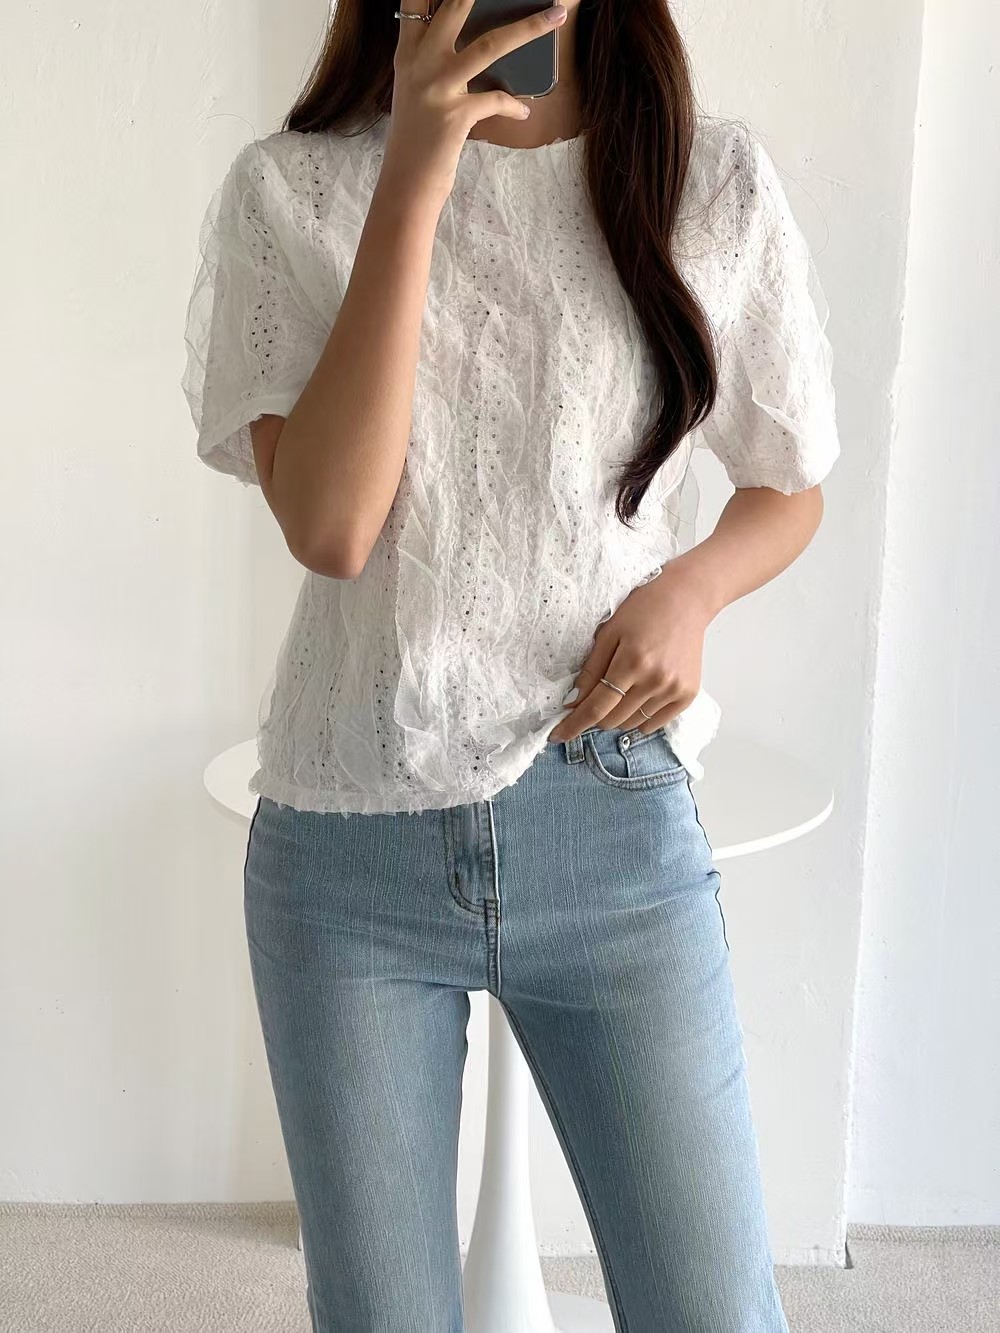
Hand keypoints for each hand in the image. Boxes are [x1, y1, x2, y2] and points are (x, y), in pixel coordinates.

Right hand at [381, 0, 567, 207]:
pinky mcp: (455, 116)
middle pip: (456, 6)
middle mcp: (420, 63)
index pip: (416, 2)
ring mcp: (438, 88)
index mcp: (407, 53)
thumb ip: (435, 62)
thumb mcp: (417, 91)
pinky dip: (514, 106)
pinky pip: (496, 100)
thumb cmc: (416, 140)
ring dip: (529, 27)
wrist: (405, 185)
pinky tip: (524, 112)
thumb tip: (473, 44)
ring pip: (490, 45)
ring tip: (556, 16)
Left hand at [547, 565, 715, 742]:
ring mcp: (674, 690)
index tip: (557, 736)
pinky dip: (639, 718)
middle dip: (595, 716)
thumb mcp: (608, 633)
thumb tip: (572, 702)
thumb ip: (591, 670)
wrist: (686, 600)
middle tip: (592, 700)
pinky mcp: (688, 695)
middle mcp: (655, 680)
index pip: (596, 707)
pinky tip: (638, 696)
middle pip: (613, 720)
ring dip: (617, 716)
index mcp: (632, 662)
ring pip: (632, 724)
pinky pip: (654, 724)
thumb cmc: (643, 609)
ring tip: (620, 690)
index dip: (574, 724)